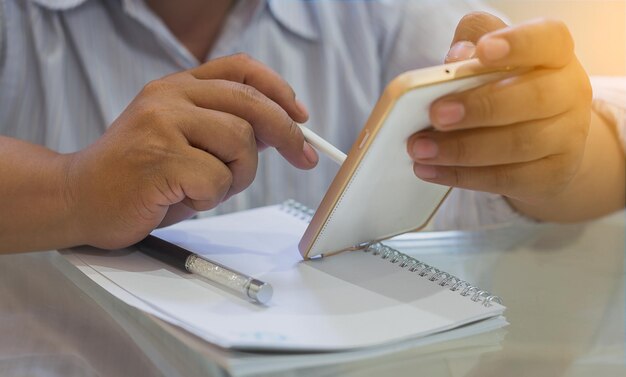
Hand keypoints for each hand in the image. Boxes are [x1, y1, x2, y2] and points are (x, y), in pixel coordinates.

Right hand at [65, 54, 317, 248]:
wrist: (77, 196)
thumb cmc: (137, 175)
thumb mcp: (183, 139)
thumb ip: (224, 128)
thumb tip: (280, 129)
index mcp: (176, 87)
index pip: (240, 69)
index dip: (279, 90)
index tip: (301, 116)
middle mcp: (169, 97)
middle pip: (251, 104)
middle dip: (288, 134)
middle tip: (305, 157)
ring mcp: (162, 124)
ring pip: (240, 143)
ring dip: (238, 176)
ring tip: (206, 187)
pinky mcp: (159, 158)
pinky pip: (217, 179)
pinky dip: (211, 197)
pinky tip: (183, 197)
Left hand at [408, 13, 591, 213]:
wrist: (544, 142)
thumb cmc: (506, 88)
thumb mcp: (490, 58)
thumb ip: (471, 45)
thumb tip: (456, 59)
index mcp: (555, 53)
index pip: (547, 39)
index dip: (517, 44)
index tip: (483, 51)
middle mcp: (570, 92)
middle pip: (534, 97)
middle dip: (480, 107)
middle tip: (436, 115)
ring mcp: (568, 136)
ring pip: (518, 145)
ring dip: (462, 149)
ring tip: (421, 149)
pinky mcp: (553, 174)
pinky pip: (506, 179)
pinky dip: (463, 176)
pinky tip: (430, 170)